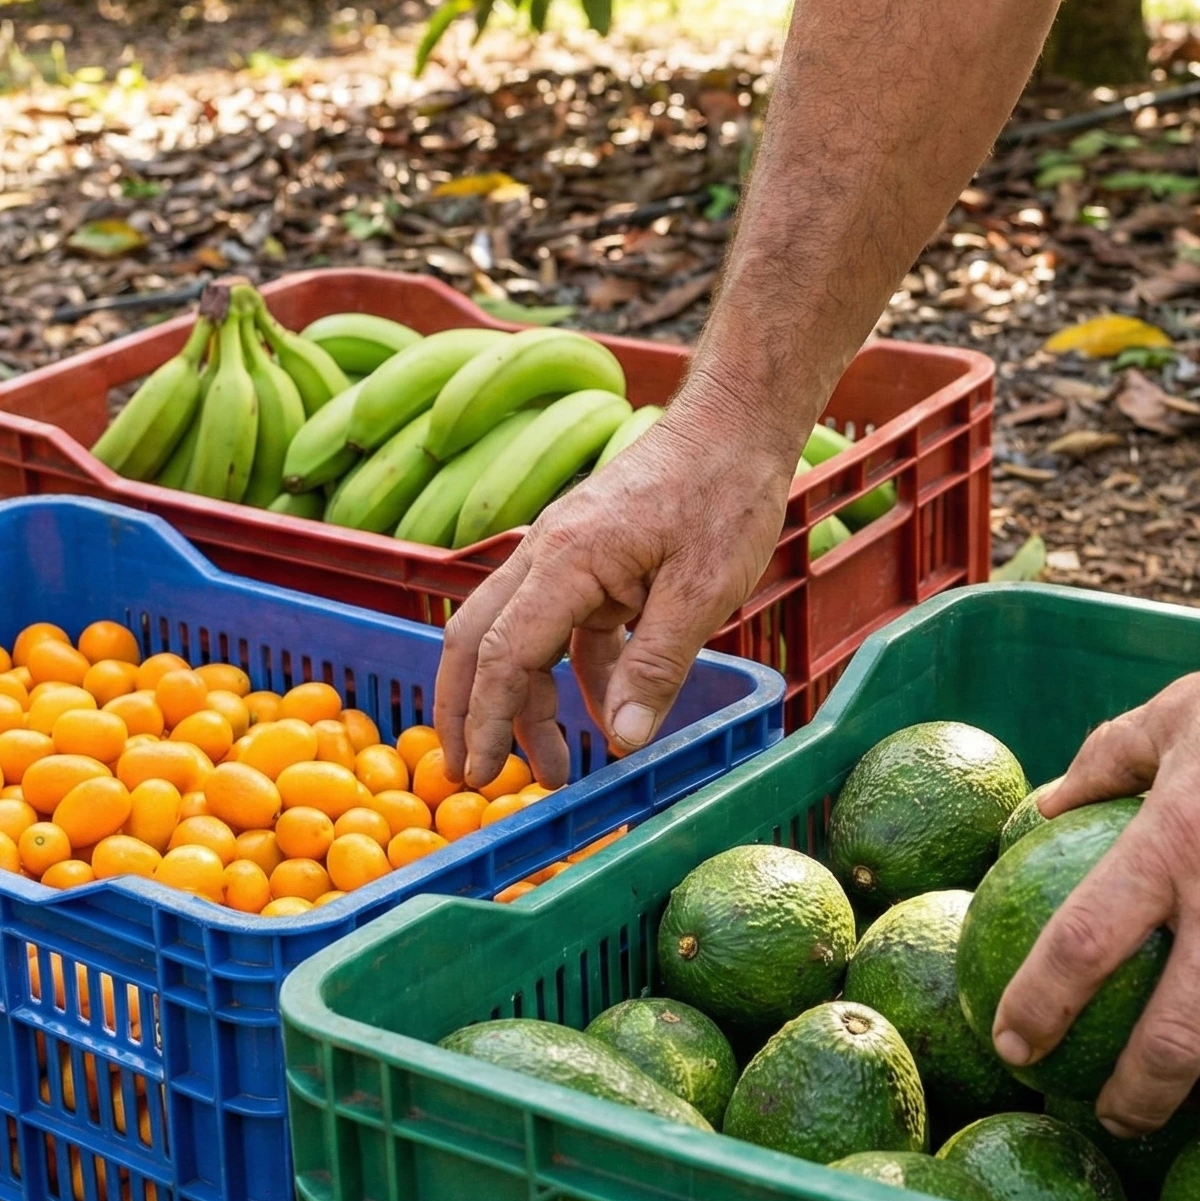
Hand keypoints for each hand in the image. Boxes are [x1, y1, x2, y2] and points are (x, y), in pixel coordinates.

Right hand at [434, 399, 794, 789]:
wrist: (734, 424)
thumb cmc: (724, 494)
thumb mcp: (702, 591)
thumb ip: (656, 668)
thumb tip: (620, 743)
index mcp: (565, 560)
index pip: (502, 653)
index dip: (488, 720)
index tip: (482, 775)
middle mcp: (546, 555)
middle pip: (475, 641)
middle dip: (466, 712)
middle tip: (471, 776)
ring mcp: (562, 556)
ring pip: (513, 637)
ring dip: (521, 702)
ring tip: (550, 765)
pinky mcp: (586, 561)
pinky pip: (560, 628)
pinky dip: (567, 673)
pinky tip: (597, 711)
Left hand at [994, 620, 1199, 1135]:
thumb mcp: (1172, 715)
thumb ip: (1101, 764)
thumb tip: (1038, 809)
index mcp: (1170, 844)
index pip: (1080, 947)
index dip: (1036, 1009)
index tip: (1010, 1047)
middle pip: (1171, 1043)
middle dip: (1131, 1101)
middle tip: (1108, 1117)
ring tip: (1188, 1107)